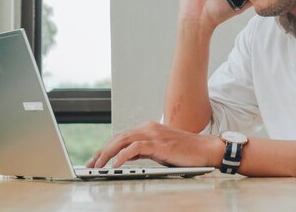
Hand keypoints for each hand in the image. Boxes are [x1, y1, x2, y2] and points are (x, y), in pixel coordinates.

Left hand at [86, 122, 224, 168]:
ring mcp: (153, 134)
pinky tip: (115, 165)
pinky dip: (122, 156)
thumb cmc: (185, 152)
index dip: (107, 147)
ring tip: (98, 166)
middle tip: (91, 164)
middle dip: (102, 151)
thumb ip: (143, 150)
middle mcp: (148, 128)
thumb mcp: (160, 150)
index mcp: (148, 128)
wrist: (204, 149)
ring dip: (107, 154)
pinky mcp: (158, 143)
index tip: (96, 159)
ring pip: (123, 140)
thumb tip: (126, 157)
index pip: (122, 136)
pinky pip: (134, 148)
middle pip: (118, 137)